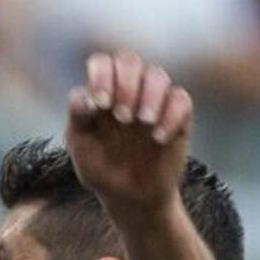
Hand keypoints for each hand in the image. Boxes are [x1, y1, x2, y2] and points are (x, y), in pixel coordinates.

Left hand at [64, 50, 193, 212]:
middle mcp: (128, 91)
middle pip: (130, 60)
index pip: (102, 63)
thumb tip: (84, 97)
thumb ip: (78, 119)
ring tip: (142, 123)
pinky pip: (181, 99)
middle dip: (125, 83)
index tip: (100, 105)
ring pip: (157, 75)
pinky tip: (158, 138)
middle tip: (121, 116)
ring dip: (149, 95)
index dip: (101, 76)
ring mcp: (153, 102)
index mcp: (102, 92)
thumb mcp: (81, 147)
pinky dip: (171, 115)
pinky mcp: (178, 117)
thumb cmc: (101, 169)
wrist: (130, 198)